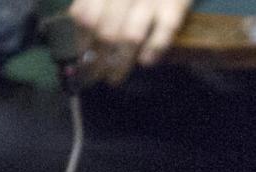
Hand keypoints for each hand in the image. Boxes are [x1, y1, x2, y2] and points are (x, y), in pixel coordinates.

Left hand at [69, 0, 191, 84]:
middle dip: (97, 61)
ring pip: (130, 36)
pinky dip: (154, 49)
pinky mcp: (176, 3)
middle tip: (95, 78)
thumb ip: (92, 1)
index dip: (80, 43)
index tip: (78, 62)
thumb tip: (80, 30)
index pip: (85, 18)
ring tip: (114, 79)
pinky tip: (146, 62)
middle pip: (106, 33)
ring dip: (120, 63)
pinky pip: (165, 30)